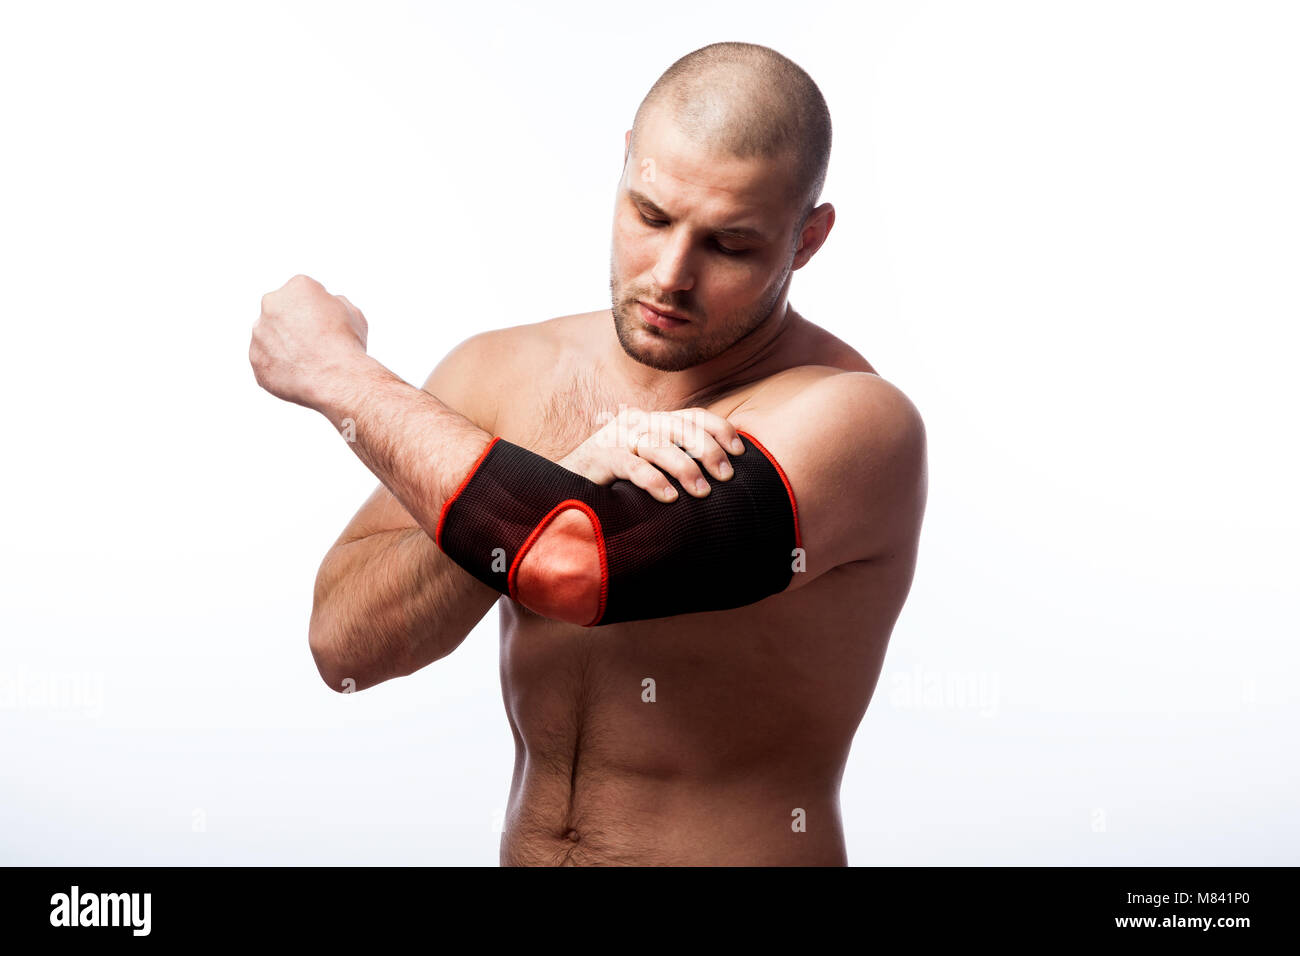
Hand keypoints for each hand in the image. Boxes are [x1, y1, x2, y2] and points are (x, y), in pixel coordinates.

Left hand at [249, 274, 369, 408]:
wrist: (336, 379)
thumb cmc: (347, 346)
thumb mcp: (353, 314)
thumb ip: (334, 305)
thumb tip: (326, 309)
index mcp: (299, 286)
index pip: (305, 294)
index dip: (319, 310)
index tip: (328, 325)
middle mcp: (272, 303)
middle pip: (282, 311)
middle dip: (294, 324)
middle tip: (315, 344)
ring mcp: (260, 332)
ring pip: (270, 336)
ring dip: (284, 345)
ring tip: (309, 362)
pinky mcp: (256, 359)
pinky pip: (267, 361)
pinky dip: (279, 368)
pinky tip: (300, 375)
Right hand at [556, 405, 745, 501]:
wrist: (566, 487)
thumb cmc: (617, 480)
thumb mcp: (650, 463)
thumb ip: (677, 461)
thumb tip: (721, 475)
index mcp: (652, 421)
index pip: (693, 416)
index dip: (719, 430)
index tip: (740, 451)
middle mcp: (636, 423)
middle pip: (680, 428)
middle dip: (708, 451)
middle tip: (726, 476)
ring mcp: (616, 438)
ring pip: (659, 446)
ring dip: (685, 468)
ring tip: (702, 492)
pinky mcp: (599, 458)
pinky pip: (633, 466)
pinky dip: (654, 481)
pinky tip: (670, 498)